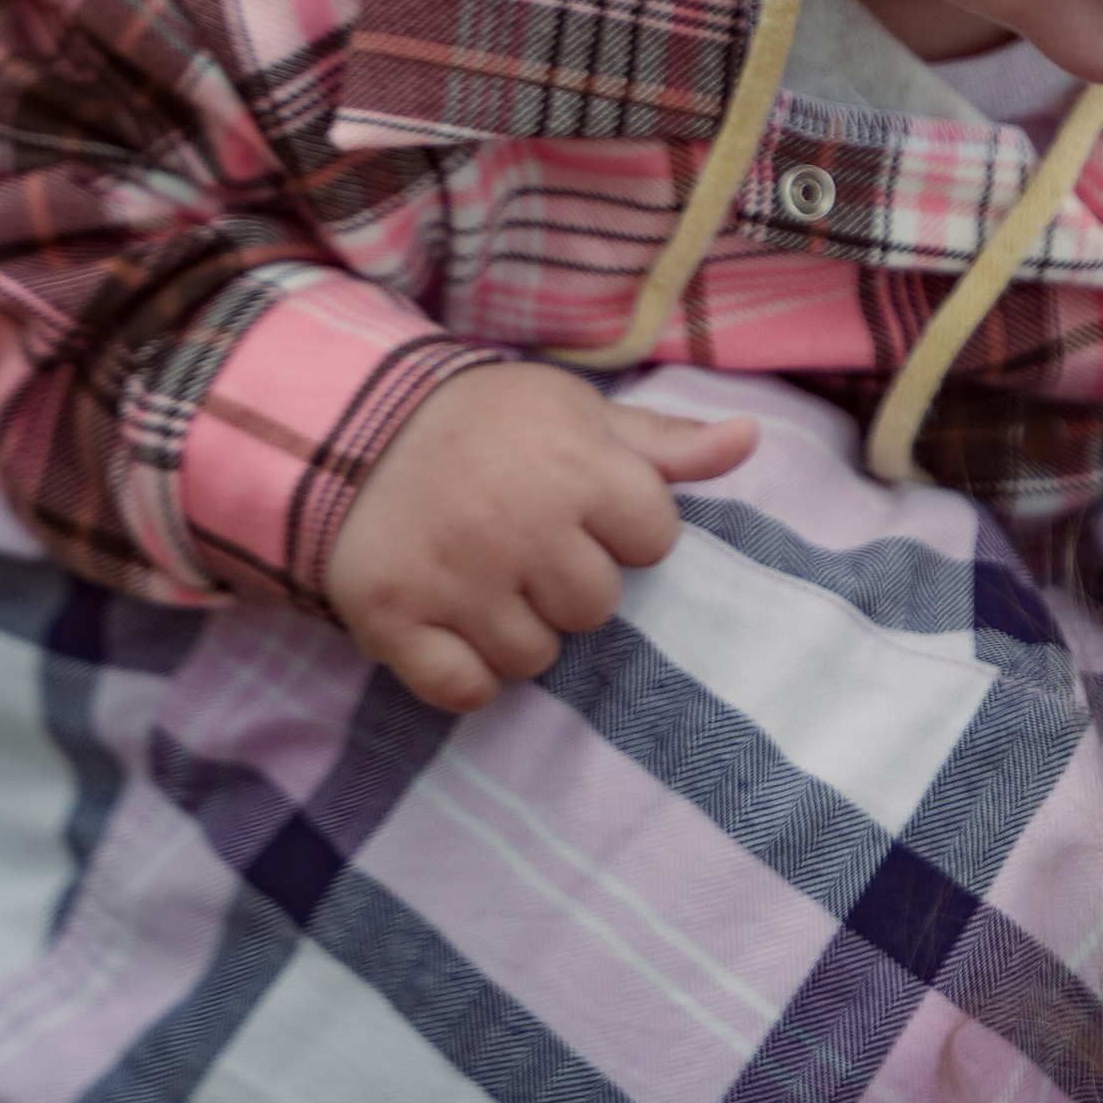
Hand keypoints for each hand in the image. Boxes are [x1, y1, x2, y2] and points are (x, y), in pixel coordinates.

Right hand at [326, 363, 757, 711]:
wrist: (353, 424)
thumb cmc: (487, 422)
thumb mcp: (578, 412)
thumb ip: (664, 443)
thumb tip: (748, 439)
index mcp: (575, 467)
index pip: (654, 541)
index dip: (624, 528)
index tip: (579, 506)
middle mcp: (517, 524)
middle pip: (594, 609)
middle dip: (569, 583)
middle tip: (524, 543)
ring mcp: (453, 576)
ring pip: (534, 657)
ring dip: (517, 630)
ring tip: (485, 577)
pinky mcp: (393, 616)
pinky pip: (464, 690)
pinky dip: (464, 673)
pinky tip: (452, 627)